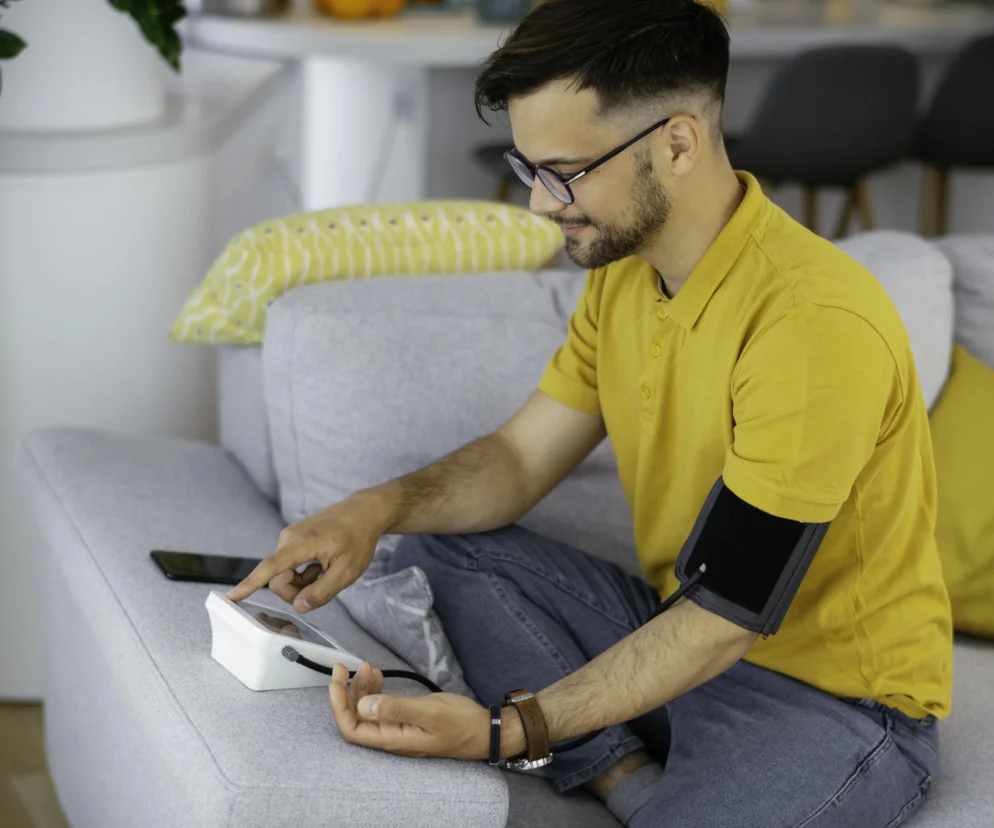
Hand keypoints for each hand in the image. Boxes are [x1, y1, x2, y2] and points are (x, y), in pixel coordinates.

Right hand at [226, 496, 383, 611]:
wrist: (364, 512)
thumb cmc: (358, 539)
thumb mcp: (347, 572)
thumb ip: (322, 592)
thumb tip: (299, 607)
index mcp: (301, 544)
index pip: (270, 568)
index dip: (250, 584)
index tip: (232, 596)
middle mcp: (289, 538)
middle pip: (279, 580)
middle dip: (297, 591)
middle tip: (323, 584)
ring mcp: (289, 537)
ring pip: (284, 574)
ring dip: (302, 581)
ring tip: (325, 570)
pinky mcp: (292, 538)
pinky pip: (289, 565)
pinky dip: (303, 572)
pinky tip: (321, 564)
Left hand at [329, 662, 489, 759]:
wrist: (484, 731)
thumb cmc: (460, 722)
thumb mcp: (429, 712)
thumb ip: (396, 709)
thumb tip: (363, 707)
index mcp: (392, 740)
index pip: (352, 729)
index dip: (339, 706)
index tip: (336, 680)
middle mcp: (390, 738)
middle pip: (356, 719)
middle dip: (346, 692)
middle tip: (345, 666)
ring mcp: (398, 730)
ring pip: (368, 711)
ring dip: (362, 689)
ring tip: (368, 667)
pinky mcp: (405, 721)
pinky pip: (381, 707)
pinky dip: (376, 691)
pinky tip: (379, 677)